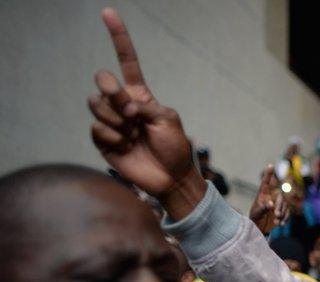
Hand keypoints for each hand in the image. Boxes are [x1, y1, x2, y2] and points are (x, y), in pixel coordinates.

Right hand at [88, 8, 203, 214]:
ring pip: (96, 105)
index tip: (107, 12)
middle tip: (130, 111)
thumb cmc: (175, 148)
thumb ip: (145, 105)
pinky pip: (96, 128)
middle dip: (112, 90)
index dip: (118, 38)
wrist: (172, 178)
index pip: (127, 62)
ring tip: (133, 134)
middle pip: (103, 81)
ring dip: (117, 119)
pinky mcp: (104, 141)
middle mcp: (123, 106)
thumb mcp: (168, 119)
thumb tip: (123, 103)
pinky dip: (113, 136)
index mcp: (141, 96)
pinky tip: (126, 145)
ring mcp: (112, 122)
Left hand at [249, 165, 289, 233]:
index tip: (270, 165)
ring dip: (282, 213)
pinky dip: (286, 218)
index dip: (268, 174)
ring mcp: (278, 203)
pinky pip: (288, 213)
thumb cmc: (255, 217)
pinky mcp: (283, 211)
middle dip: (280, 206)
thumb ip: (263, 207)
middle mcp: (272, 197)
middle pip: (280, 197)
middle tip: (276, 214)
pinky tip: (281, 223)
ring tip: (276, 221)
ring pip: (285, 205)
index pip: (266, 183)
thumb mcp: (257, 213)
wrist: (260, 227)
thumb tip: (271, 204)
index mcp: (263, 194)